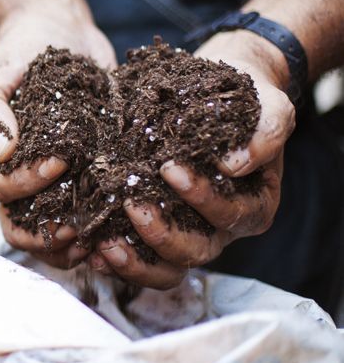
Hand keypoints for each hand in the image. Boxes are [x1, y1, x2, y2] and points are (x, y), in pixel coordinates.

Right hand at [0, 6, 115, 266]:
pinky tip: (128, 222)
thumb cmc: (18, 52)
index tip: (59, 162)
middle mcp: (23, 179)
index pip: (3, 193)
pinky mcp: (93, 175)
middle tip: (81, 227)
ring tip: (105, 240)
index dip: (28, 185)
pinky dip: (108, 224)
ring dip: (79, 241)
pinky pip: (95, 212)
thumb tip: (1, 153)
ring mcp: (59, 182)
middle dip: (52, 234)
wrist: (58, 28)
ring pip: (59, 231)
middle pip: (26, 228)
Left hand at [90, 29, 294, 287]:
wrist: (222, 94)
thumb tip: (235, 165)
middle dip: (161, 234)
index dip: (200, 197)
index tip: (168, 168)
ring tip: (103, 244)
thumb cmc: (248, 101)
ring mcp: (188, 233)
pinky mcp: (157, 230)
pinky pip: (140, 260)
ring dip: (134, 261)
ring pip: (166, 268)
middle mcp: (221, 229)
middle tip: (130, 204)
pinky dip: (117, 260)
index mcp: (253, 207)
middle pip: (195, 251)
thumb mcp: (270, 106)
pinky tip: (90, 249)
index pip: (228, 215)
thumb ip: (267, 131)